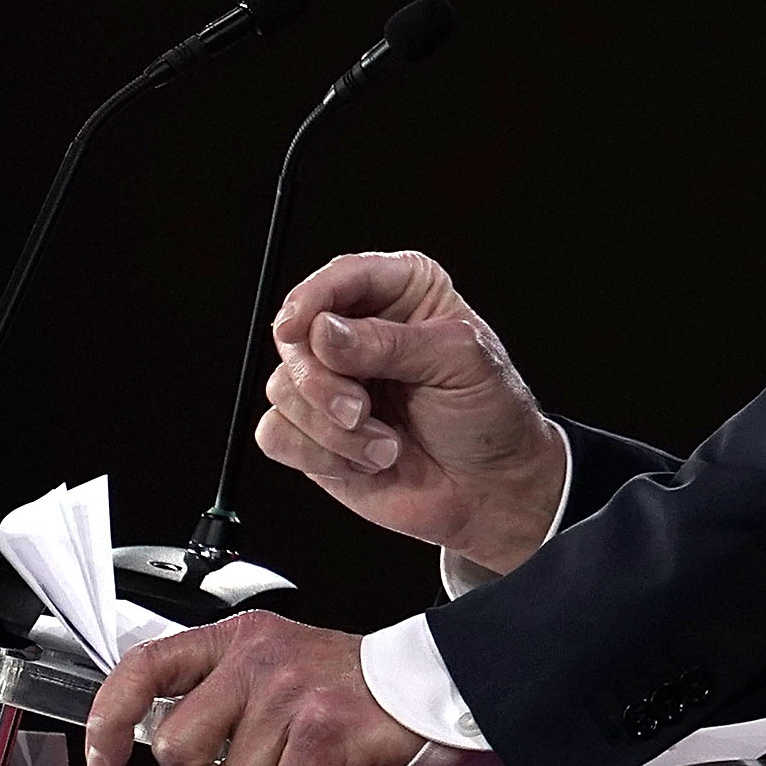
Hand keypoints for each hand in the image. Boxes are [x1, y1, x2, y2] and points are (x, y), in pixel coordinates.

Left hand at [84, 612, 418, 765]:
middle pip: (178, 749)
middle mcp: (260, 658)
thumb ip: (229, 701)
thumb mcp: (285, 673)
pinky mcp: (321, 730)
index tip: (106, 759)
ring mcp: (289, 691)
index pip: (147, 666)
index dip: (111, 717)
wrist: (441, 685)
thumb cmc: (362, 692)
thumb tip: (176, 757)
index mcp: (242, 639)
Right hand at [257, 251, 567, 574]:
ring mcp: (332, 381)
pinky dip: (318, 455)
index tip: (298, 329)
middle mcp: (359, 331)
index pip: (340, 277)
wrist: (489, 488)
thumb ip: (391, 344)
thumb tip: (323, 332)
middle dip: (323, 382)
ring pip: (283, 387)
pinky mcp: (313, 430)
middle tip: (360, 411)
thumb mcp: (459, 364)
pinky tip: (366, 461)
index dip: (311, 299)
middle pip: (296, 335)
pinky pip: (276, 433)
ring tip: (386, 445)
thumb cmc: (489, 414)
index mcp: (403, 292)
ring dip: (332, 429)